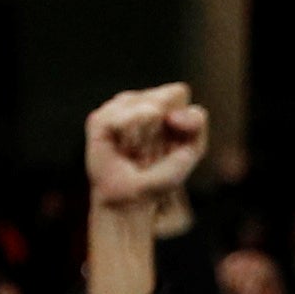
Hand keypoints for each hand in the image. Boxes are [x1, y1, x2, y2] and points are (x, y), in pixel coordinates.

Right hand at [85, 84, 211, 209]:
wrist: (132, 200)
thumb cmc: (162, 175)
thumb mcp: (193, 148)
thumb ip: (196, 122)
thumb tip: (167, 113)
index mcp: (162, 102)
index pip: (177, 92)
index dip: (180, 119)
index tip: (171, 143)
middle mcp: (138, 100)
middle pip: (161, 98)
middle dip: (162, 129)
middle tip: (151, 150)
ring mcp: (116, 109)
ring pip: (144, 107)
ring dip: (145, 136)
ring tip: (136, 151)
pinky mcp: (98, 122)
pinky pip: (120, 119)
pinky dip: (127, 136)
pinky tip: (123, 148)